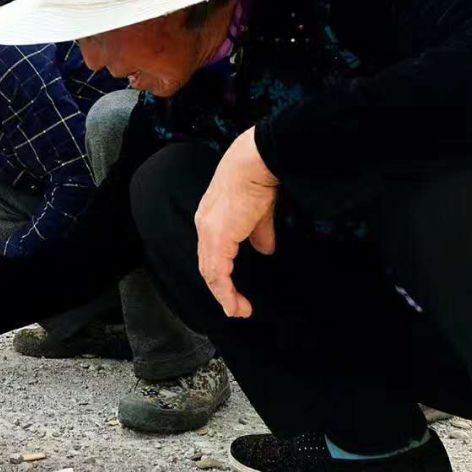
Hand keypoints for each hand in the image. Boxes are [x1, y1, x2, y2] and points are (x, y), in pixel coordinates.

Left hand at [194, 128, 278, 318]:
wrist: (257, 161)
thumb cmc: (259, 176)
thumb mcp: (260, 211)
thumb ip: (260, 232)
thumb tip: (265, 250)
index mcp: (212, 216)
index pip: (212, 251)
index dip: (222, 272)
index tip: (234, 289)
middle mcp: (205, 224)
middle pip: (208, 264)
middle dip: (221, 288)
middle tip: (237, 307)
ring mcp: (209, 231)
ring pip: (211, 272)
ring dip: (225, 294)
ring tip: (239, 310)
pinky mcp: (218, 237)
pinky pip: (218, 272)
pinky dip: (225, 291)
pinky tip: (234, 305)